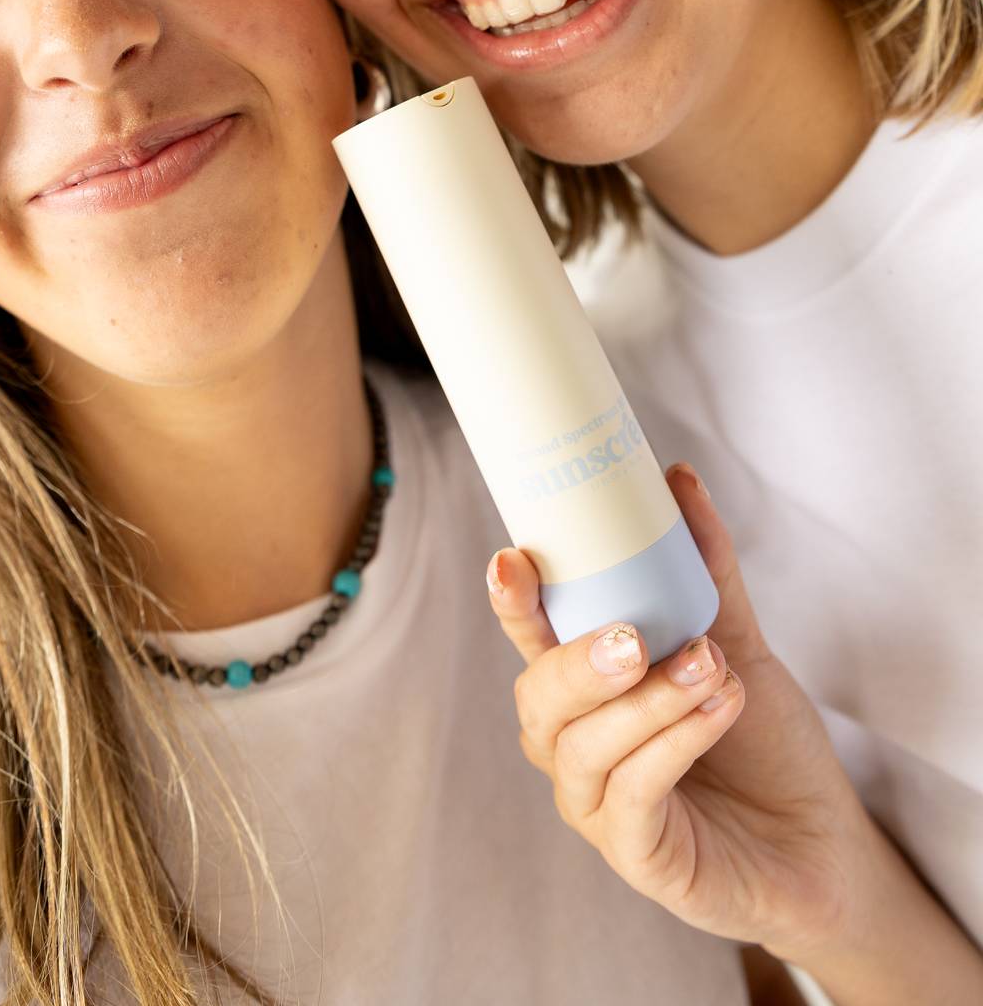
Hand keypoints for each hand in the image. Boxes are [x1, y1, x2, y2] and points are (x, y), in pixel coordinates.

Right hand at [486, 463, 874, 960]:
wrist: (822, 841)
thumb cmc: (763, 745)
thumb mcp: (735, 640)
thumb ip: (704, 567)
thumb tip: (677, 477)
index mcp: (584, 692)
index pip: (531, 640)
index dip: (512, 603)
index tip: (515, 558)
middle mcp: (575, 748)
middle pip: (540, 699)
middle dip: (580, 661)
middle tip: (635, 634)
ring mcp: (598, 808)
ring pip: (585, 747)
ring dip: (648, 701)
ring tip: (710, 666)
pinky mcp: (637, 857)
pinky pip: (632, 796)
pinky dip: (672, 745)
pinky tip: (716, 710)